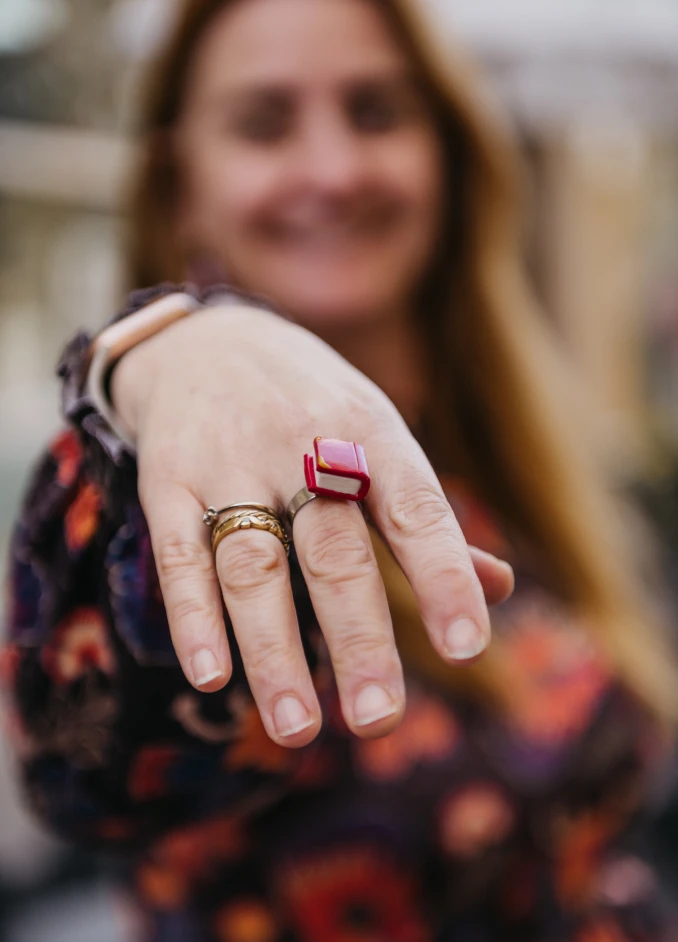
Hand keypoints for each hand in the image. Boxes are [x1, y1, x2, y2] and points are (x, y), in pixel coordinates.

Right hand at [112, 302, 513, 745]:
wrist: (206, 342)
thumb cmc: (313, 406)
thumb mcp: (377, 437)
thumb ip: (427, 518)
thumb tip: (501, 586)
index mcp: (370, 434)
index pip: (416, 511)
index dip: (443, 576)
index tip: (467, 647)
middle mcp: (303, 445)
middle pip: (334, 553)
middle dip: (359, 639)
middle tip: (378, 720)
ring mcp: (230, 462)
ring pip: (255, 566)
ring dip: (275, 651)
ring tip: (298, 729)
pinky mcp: (168, 479)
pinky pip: (181, 554)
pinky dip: (194, 617)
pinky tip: (212, 677)